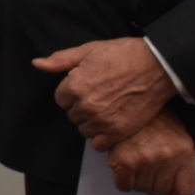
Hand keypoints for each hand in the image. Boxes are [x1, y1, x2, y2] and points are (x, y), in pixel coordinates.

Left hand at [36, 36, 172, 148]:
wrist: (158, 66)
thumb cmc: (123, 55)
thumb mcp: (89, 50)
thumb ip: (60, 60)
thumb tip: (37, 64)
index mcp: (75, 86)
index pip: (60, 99)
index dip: (72, 92)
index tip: (88, 85)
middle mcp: (86, 106)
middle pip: (72, 115)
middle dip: (82, 106)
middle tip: (101, 94)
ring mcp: (102, 121)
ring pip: (84, 129)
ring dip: (92, 122)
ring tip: (108, 107)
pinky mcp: (119, 132)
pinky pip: (99, 144)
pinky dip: (102, 136)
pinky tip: (111, 122)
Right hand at [108, 109, 194, 194]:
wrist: (132, 95)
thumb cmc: (153, 116)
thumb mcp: (175, 133)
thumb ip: (177, 157)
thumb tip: (171, 187)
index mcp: (184, 152)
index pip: (185, 189)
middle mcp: (168, 159)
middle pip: (159, 190)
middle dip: (152, 182)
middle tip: (146, 166)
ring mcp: (147, 161)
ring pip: (140, 188)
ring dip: (136, 179)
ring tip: (134, 160)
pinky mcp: (126, 161)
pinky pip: (124, 184)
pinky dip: (122, 179)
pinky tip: (122, 164)